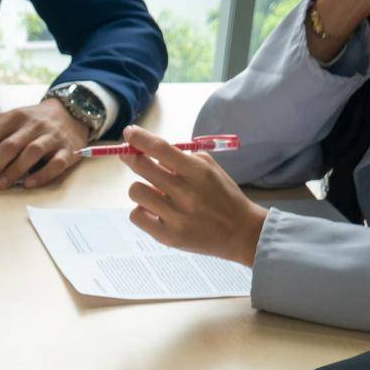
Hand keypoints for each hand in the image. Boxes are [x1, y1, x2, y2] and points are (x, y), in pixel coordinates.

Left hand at [0, 98, 87, 191]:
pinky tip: (29, 184)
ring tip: (0, 186)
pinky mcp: (67, 150)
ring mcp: (51, 137)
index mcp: (12, 117)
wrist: (71, 112)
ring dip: (14, 170)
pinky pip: (56, 163)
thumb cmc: (31, 123)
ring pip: (32, 152)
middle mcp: (31, 125)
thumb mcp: (7, 121)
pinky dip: (43, 174)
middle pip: (8, 145)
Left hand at [123, 126, 267, 265]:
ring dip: (141, 188)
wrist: (240, 232)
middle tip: (131, 156)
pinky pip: (136, 216)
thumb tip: (146, 150)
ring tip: (155, 193)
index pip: (161, 149)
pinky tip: (154, 211)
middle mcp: (186, 194)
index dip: (140, 138)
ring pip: (136, 191)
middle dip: (132, 157)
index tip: (129, 132)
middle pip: (142, 167)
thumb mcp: (209, 169)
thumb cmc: (222, 196)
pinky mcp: (168, 236)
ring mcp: (176, 217)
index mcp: (198, 172)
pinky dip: (142, 211)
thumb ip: (181, 158)